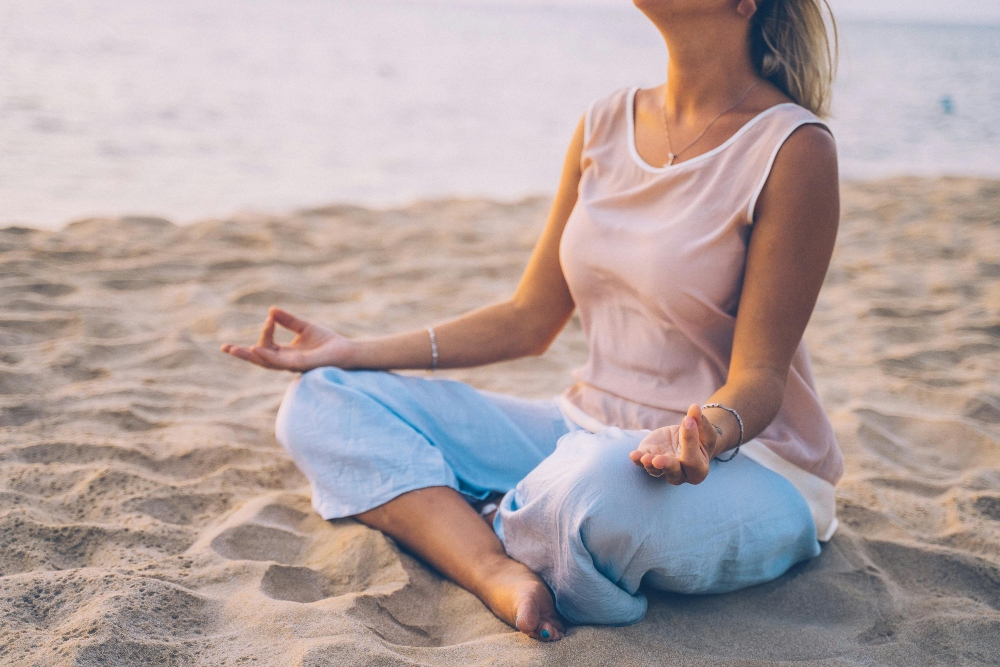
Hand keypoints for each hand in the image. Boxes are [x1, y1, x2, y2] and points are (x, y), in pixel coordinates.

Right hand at [220, 306, 354, 371]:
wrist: (346, 351)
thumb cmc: (327, 343)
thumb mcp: (304, 327)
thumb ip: (288, 321)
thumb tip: (270, 310)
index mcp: (286, 354)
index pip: (267, 345)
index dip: (265, 332)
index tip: (270, 318)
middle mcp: (286, 361)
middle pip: (259, 359)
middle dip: (242, 354)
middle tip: (224, 348)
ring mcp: (292, 365)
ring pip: (266, 362)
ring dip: (250, 355)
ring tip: (235, 350)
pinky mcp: (301, 365)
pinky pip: (280, 362)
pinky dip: (267, 356)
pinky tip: (256, 349)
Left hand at [628, 404, 718, 484]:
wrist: (689, 440)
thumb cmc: (701, 437)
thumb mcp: (704, 430)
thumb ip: (699, 421)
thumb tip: (695, 408)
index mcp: (698, 470)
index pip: (692, 459)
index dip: (690, 440)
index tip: (687, 420)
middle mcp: (681, 475)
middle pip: (673, 472)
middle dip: (665, 465)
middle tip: (658, 460)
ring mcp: (663, 470)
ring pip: (655, 471)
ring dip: (649, 464)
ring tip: (644, 457)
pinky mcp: (650, 460)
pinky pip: (642, 463)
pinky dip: (638, 459)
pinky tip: (634, 454)